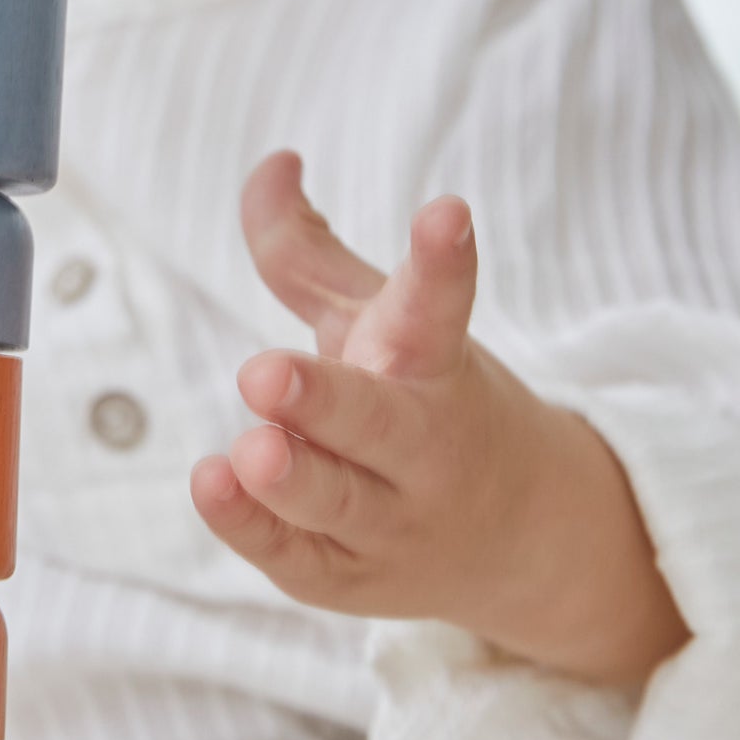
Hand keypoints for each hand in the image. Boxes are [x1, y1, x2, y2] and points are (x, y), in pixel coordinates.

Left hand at [190, 152, 688, 684]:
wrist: (526, 540)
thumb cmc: (425, 399)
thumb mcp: (378, 319)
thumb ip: (306, 248)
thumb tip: (271, 160)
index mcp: (435, 364)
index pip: (439, 307)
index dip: (441, 261)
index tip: (447, 211)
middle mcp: (423, 445)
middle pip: (377, 423)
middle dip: (323, 400)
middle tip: (264, 372)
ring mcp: (393, 521)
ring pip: (337, 502)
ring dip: (290, 478)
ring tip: (249, 449)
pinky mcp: (351, 578)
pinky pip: (298, 558)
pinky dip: (254, 528)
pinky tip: (213, 485)